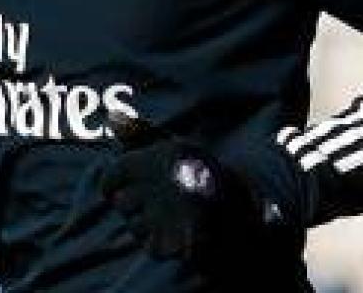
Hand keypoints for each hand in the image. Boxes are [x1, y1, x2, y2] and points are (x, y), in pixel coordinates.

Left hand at [100, 111, 274, 260]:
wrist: (250, 204)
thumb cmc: (203, 172)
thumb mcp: (175, 147)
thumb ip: (141, 133)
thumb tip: (112, 115)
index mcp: (158, 158)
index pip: (113, 175)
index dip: (113, 183)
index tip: (122, 186)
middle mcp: (161, 184)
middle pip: (122, 203)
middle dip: (133, 205)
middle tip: (161, 201)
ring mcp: (171, 215)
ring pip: (135, 226)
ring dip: (146, 225)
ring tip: (171, 216)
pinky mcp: (180, 241)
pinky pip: (150, 247)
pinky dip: (158, 244)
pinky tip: (173, 234)